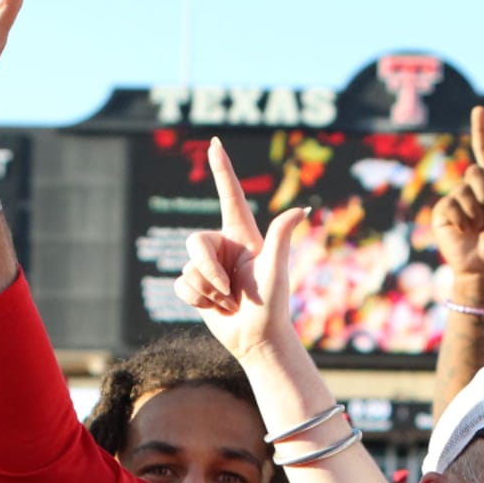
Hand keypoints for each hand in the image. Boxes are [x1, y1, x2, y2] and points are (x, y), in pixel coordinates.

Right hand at [174, 137, 307, 362]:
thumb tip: (303, 209)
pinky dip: (196, 300)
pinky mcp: (197, 288)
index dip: (222, 170)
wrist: (258, 339)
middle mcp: (223, 248)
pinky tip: (215, 309)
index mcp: (242, 236)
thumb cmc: (272, 305)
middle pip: (194, 242)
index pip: (230, 196)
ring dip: (208, 292)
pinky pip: (180, 285)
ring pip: (187, 268)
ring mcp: (208, 268)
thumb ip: (281, 236)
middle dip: (209, 272)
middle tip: (230, 292)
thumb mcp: (275, 269)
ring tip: (230, 303)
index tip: (215, 143)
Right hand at [431, 105, 483, 285]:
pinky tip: (464, 231)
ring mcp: (456, 199)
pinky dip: (463, 220)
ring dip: (476, 213)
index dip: (481, 131)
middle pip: (475, 171)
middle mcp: (473, 189)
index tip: (479, 110)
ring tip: (478, 228)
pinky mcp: (442, 213)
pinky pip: (452, 206)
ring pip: (464, 191)